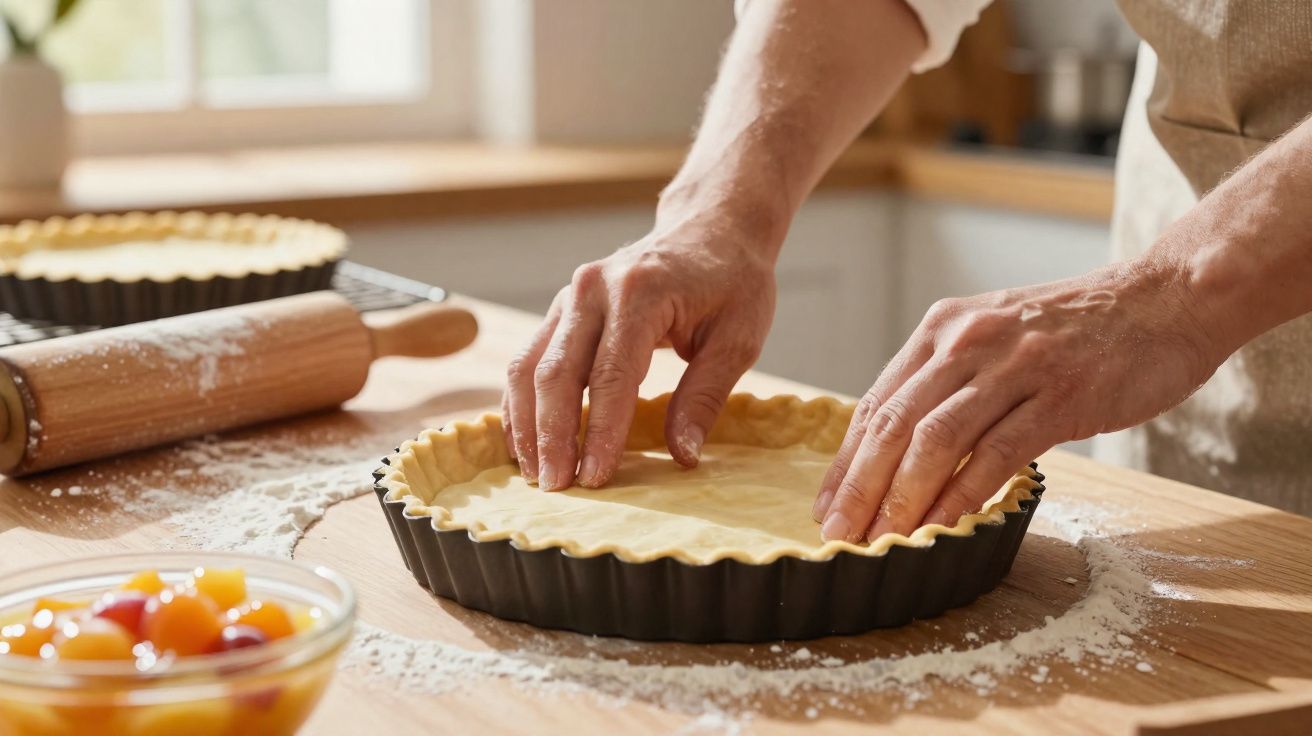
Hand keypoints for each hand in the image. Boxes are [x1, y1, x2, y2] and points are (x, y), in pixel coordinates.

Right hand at [502, 214, 776, 489]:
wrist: (710, 229)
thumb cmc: (732, 282)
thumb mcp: (738, 339)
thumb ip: (704, 397)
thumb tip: (682, 457)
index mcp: (640, 292)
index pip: (611, 375)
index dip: (601, 432)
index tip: (594, 479)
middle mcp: (593, 289)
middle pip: (557, 373)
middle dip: (553, 436)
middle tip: (555, 488)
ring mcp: (570, 296)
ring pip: (529, 366)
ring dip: (528, 425)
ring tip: (536, 474)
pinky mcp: (562, 309)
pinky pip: (528, 359)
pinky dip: (522, 404)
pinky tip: (526, 442)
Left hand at [813, 259, 1222, 541]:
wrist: (1166, 299)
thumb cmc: (1081, 329)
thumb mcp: (998, 337)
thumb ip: (952, 381)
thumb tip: (906, 448)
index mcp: (944, 328)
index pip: (877, 402)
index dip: (847, 461)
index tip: (827, 505)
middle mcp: (967, 341)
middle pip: (893, 424)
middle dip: (860, 488)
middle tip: (839, 535)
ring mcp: (1013, 367)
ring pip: (935, 441)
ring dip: (901, 500)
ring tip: (881, 543)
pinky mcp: (1059, 396)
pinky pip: (994, 455)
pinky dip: (961, 497)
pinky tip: (941, 529)